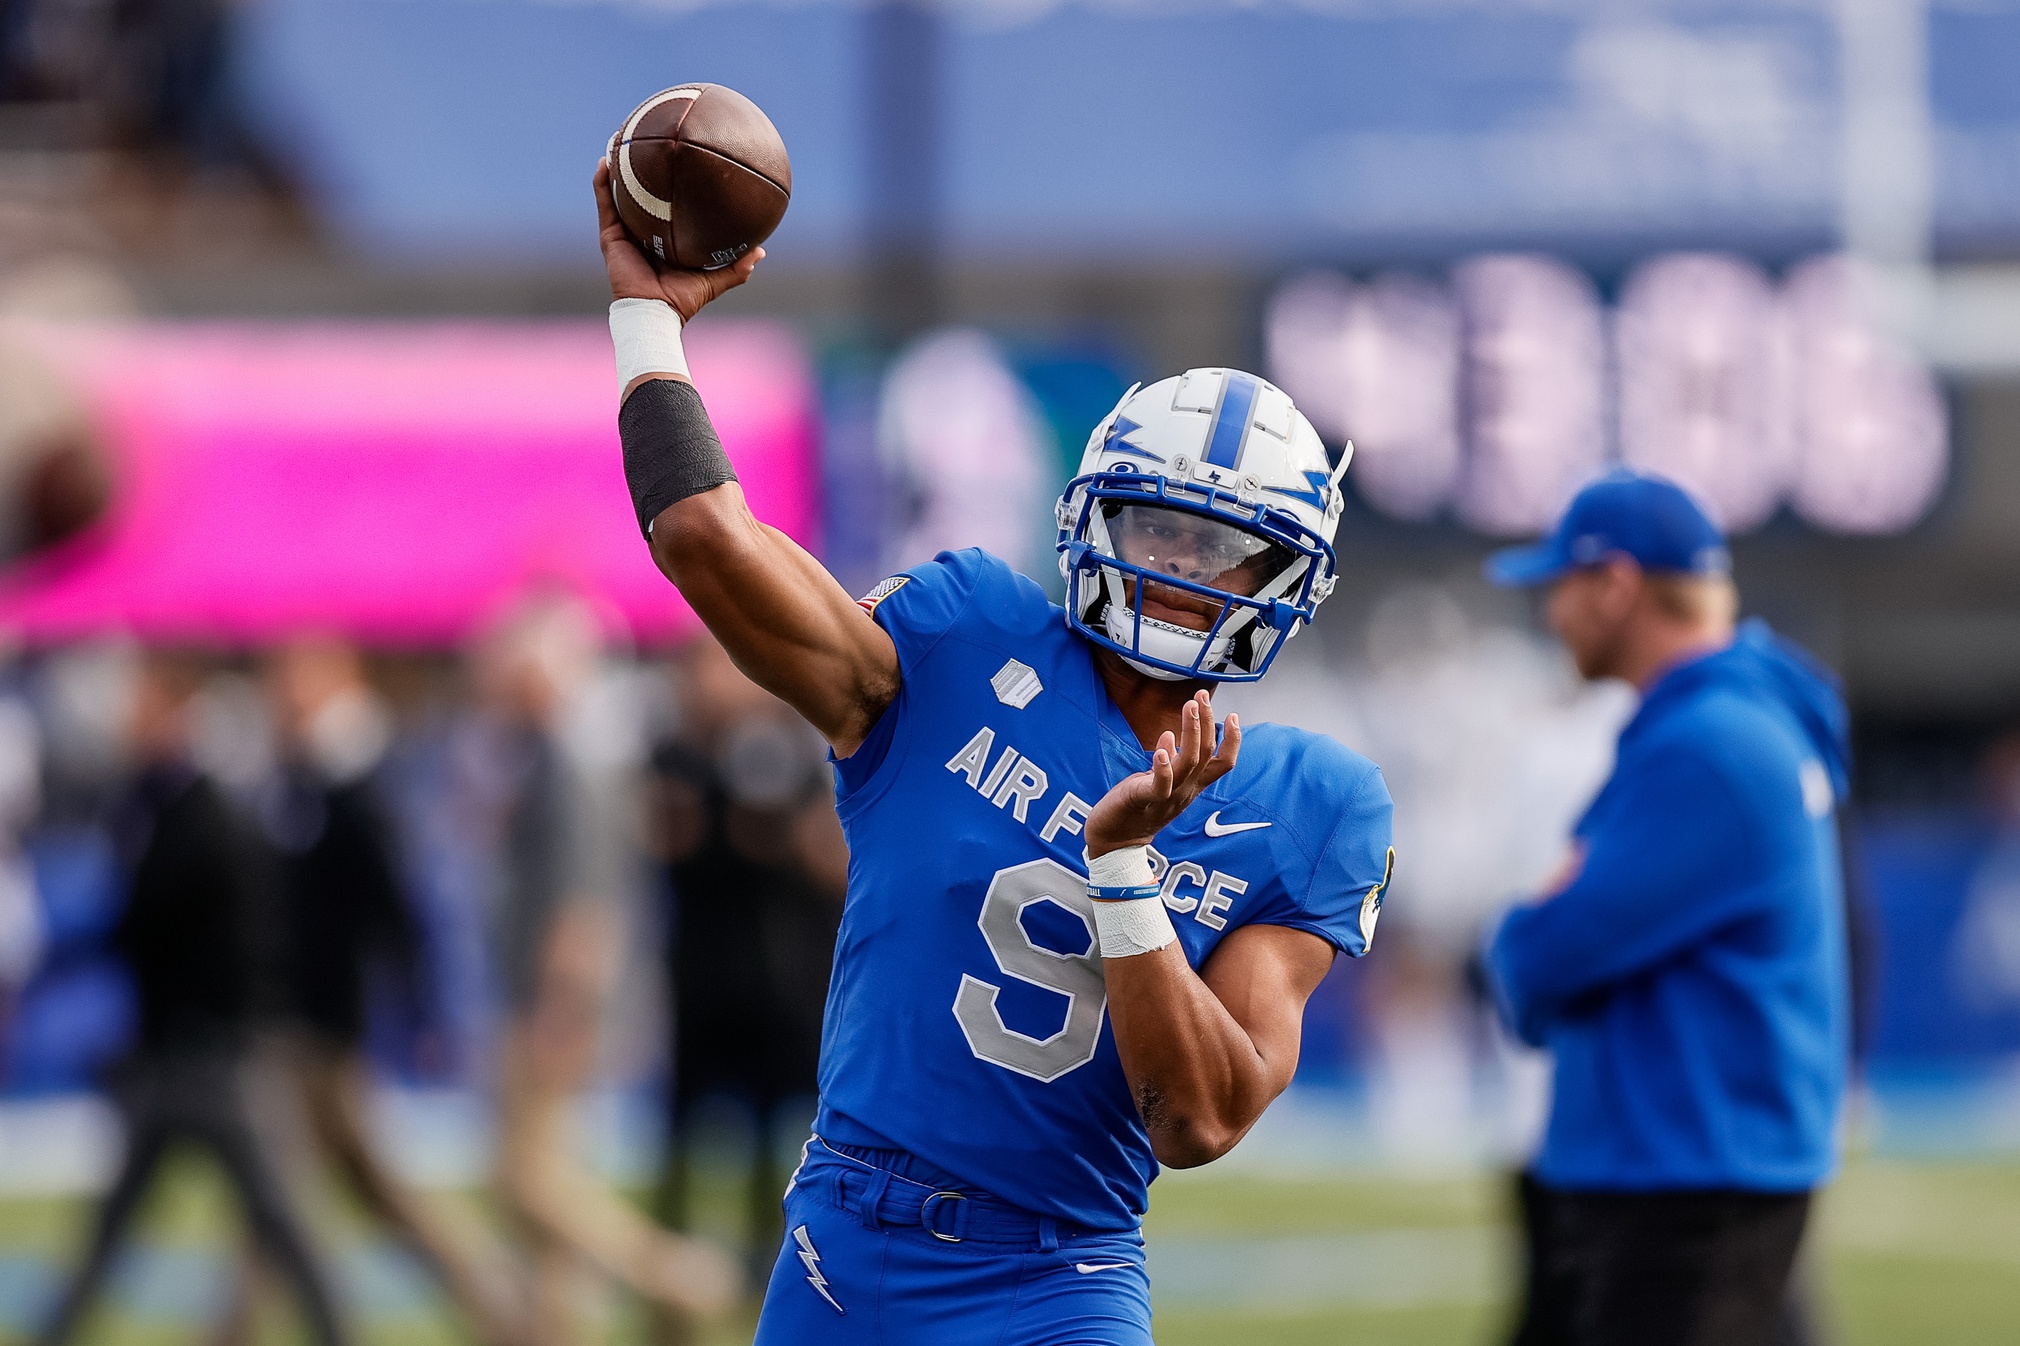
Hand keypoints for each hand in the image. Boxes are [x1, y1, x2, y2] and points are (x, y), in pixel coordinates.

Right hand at [593, 159, 761, 321]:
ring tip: (619, 141)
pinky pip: (605, 203)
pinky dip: (602, 183)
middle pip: (640, 196)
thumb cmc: (683, 299)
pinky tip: (605, 160)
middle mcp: (643, 233)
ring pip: (618, 194)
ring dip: (616, 169)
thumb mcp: (714, 279)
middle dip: (641, 172)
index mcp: (663, 240)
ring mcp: (624, 233)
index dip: (669, 188)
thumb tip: (760, 251)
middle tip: (648, 144)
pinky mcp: (610, 236)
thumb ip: (736, 266)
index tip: (677, 164)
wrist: (655, 312)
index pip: (666, 208)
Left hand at [1084, 691, 1240, 857]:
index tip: (1234, 716)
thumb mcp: (1159, 781)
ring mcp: (1168, 797)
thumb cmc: (1136, 808)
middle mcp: (1185, 791)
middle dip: (1207, 722)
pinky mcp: (1145, 800)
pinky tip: (1164, 746)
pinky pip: (1160, 785)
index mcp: (1191, 786)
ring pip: (1189, 763)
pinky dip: (1164, 766)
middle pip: (1207, 755)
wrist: (1115, 842)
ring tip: (1189, 707)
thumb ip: (1169, 762)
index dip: (1233, 741)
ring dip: (1191, 732)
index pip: (1222, 764)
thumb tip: (1172, 736)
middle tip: (1202, 697)